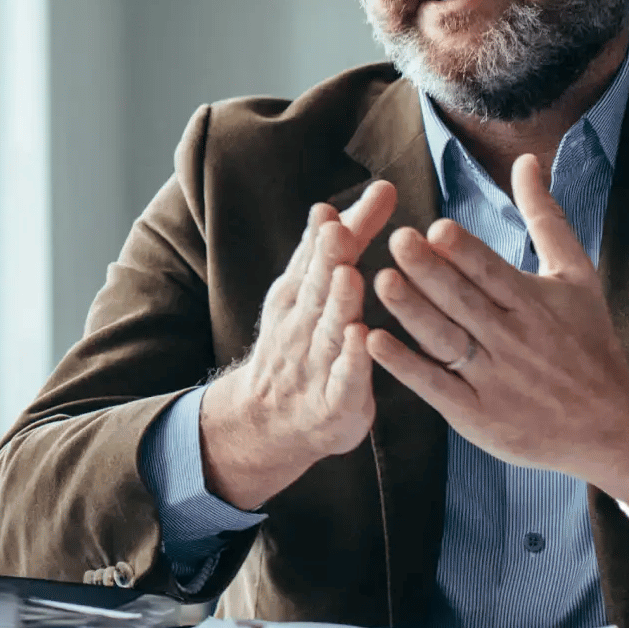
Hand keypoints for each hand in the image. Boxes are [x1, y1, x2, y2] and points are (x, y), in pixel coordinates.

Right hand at [196, 182, 396, 510]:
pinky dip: (350, 360)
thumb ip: (324, 255)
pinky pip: (342, 380)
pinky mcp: (333, 404)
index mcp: (299, 298)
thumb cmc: (298, 349)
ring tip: (350, 275)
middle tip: (339, 229)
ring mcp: (315, 365)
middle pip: (317, 289)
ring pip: (328, 330)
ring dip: (338, 303)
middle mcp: (303, 326)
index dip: (330, 234)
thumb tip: (329, 205)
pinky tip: (361, 340)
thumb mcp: (305, 299)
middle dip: (327, 258)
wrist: (267, 422)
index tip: (350, 205)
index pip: (316, 260)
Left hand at [364, 154, 628, 508]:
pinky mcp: (477, 414)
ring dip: (412, 313)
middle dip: (430, 273)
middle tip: (395, 242)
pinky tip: (373, 341)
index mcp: (535, 303)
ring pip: (447, 341)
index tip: (435, 229)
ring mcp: (494, 379)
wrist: (612, 425)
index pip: (495, 273)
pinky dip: (406, 366)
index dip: (466, 253)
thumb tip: (526, 160)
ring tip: (379, 282)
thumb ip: (545, 217)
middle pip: (466, 302)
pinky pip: (436, 387)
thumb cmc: (590, 340)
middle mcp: (514, 339)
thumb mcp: (577, 275)